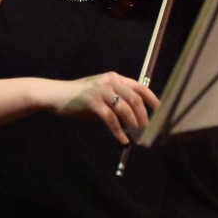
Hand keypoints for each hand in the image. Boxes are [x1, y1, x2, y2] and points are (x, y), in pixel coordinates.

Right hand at [47, 72, 161, 144]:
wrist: (56, 95)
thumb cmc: (80, 98)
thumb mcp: (101, 95)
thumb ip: (117, 102)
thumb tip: (134, 120)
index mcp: (114, 78)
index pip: (140, 87)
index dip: (152, 100)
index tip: (161, 112)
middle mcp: (110, 82)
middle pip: (135, 100)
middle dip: (144, 118)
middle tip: (148, 132)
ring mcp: (101, 91)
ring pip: (125, 110)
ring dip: (134, 126)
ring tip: (137, 138)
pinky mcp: (92, 103)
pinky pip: (111, 119)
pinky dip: (119, 131)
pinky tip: (123, 139)